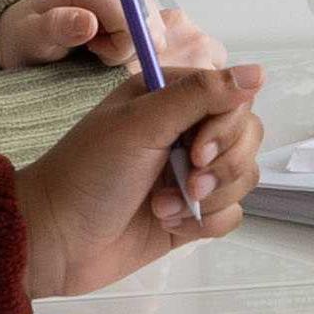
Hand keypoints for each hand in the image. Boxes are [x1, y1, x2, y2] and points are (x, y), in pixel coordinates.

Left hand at [0, 0, 214, 73]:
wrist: (26, 30)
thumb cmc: (26, 35)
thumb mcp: (31, 37)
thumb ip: (58, 28)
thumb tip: (88, 22)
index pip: (134, 22)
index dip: (119, 47)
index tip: (91, 49)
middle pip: (150, 25)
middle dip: (127, 48)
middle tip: (93, 48)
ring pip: (155, 31)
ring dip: (129, 47)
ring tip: (97, 43)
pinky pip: (153, 30)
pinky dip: (133, 43)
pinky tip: (108, 40)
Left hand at [16, 65, 266, 292]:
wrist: (56, 240)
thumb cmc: (86, 174)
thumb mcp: (141, 123)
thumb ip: (200, 95)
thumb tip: (257, 73)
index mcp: (169, 98)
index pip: (233, 98)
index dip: (226, 126)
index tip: (197, 149)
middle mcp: (184, 132)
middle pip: (246, 138)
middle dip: (222, 166)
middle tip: (186, 180)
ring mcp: (189, 174)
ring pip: (242, 178)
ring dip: (208, 198)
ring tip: (163, 208)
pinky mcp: (191, 213)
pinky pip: (230, 215)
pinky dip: (205, 224)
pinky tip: (168, 224)